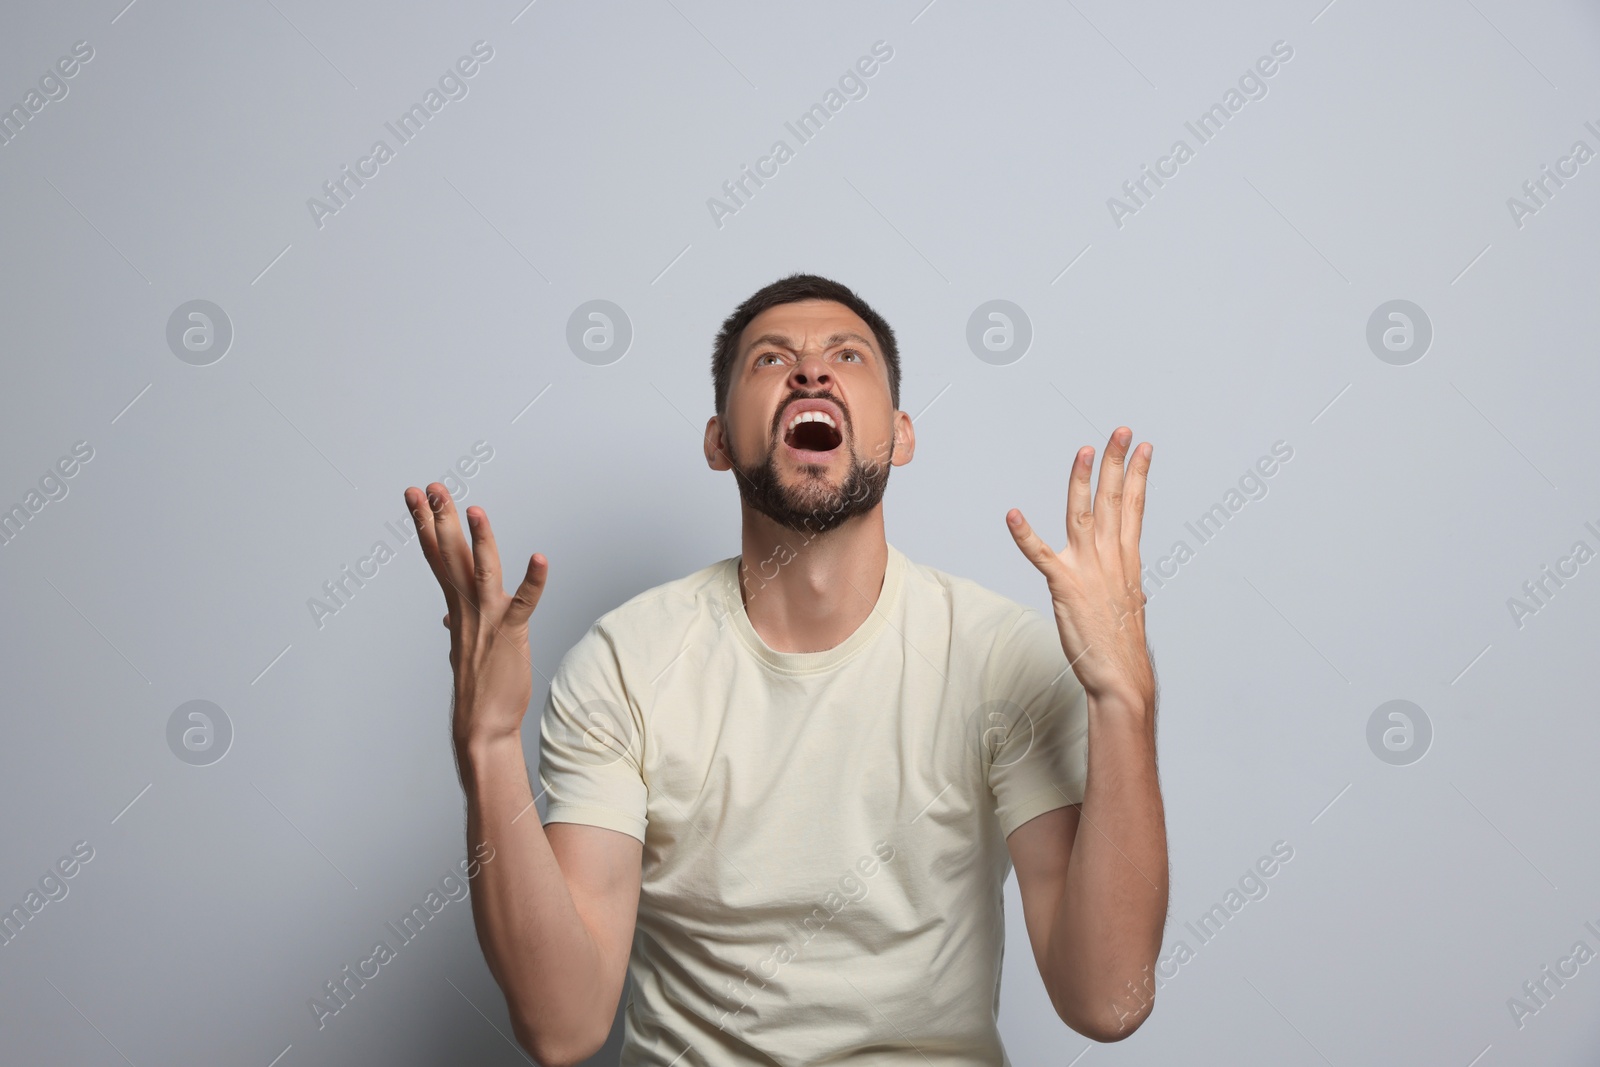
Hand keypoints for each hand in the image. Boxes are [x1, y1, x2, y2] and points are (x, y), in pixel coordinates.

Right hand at [405, 482, 547, 743]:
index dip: (426, 524)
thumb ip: (458, 623)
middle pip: (449, 555)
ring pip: (481, 570)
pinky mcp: (510, 633)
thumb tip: (448, 616)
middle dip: (439, 518)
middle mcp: (466, 608)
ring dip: (478, 538)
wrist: (482, 725)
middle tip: (429, 486)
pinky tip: (540, 557)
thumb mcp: (464, 648)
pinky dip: (533, 580)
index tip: (416, 498)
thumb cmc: (479, 687)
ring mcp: (487, 619)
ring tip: (473, 509)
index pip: (437, 557)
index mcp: (456, 607)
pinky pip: (524, 603)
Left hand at [1006, 426, 1154, 708]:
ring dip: (1082, 481)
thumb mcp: (1128, 604)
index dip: (1137, 475)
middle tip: (1120, 431)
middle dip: (1116, 462)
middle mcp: (1111, 559)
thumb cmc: (1120, 645)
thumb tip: (1130, 580)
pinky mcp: (1064, 586)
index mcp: (1127, 560)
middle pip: (1115, 501)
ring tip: (1083, 451)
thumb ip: (1124, 582)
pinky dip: (1024, 535)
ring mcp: (1088, 570)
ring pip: (1084, 515)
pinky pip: (1040, 555)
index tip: (1143, 448)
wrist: (1121, 678)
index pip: (1134, 507)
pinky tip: (1012, 514)